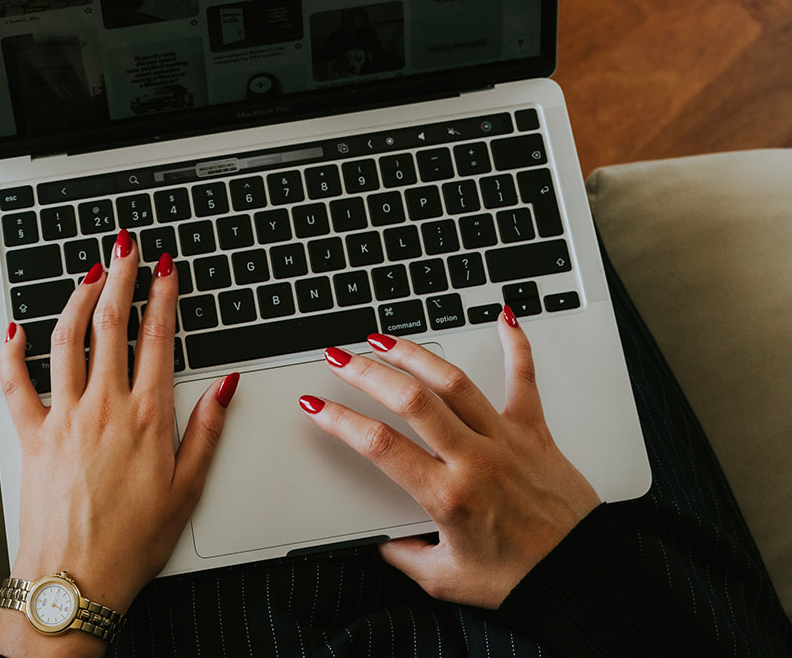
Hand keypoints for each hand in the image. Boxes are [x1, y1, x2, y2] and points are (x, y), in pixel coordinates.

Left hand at [0, 233, 236, 651]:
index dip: (162, 294)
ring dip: (77, 297)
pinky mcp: (32, 436)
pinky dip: (13, 352)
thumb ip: (209, 431)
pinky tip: (16, 327)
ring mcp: (64, 417)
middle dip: (120, 276)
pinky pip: (16, 383)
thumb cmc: (133, 544)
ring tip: (88, 272)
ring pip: (66, 339)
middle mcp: (104, 407)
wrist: (75, 584)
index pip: (158, 337)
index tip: (164, 267)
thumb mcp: (189, 490)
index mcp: (148, 417)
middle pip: (111, 323)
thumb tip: (227, 384)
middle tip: (124, 246)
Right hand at [301, 309, 599, 609]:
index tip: (317, 405)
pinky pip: (523, 379)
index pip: (381, 446)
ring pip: (454, 383)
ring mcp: (505, 439)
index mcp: (447, 497)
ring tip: (385, 338)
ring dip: (415, 355)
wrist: (581, 579)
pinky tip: (505, 317)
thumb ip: (406, 557)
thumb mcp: (448, 582)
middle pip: (411, 401)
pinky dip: (516, 345)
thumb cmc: (522, 581)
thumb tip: (382, 543)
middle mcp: (473, 460)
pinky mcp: (534, 430)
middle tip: (339, 357)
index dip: (341, 421)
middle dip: (368, 373)